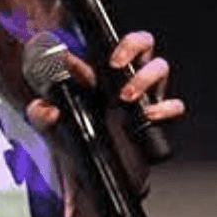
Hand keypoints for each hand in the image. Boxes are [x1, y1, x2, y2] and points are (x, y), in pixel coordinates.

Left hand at [24, 31, 185, 192]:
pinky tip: (149, 115)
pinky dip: (166, 108)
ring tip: (126, 96)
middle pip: (141, 43)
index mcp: (98, 75)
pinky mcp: (158, 118)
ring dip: (144, 77)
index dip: (88, 47)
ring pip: (160, 66)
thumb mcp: (52, 129)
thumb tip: (48, 109)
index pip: (98, 48)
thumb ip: (41, 116)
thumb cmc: (76, 142)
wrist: (96, 174)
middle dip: (131, 45)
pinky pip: (175, 105)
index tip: (69, 59)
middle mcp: (124, 79)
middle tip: (114, 64)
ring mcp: (144, 96)